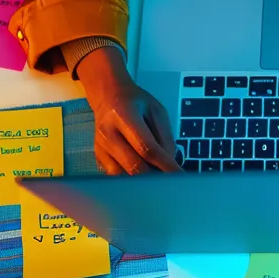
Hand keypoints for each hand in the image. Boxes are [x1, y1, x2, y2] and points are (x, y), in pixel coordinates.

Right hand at [75, 48, 180, 174]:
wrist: (108, 96)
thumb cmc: (135, 102)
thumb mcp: (157, 111)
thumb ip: (165, 136)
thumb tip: (171, 163)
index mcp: (124, 115)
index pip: (146, 148)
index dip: (165, 165)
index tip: (179, 176)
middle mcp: (108, 133)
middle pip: (133, 166)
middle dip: (155, 177)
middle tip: (171, 181)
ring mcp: (100, 147)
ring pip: (123, 176)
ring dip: (143, 181)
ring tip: (158, 178)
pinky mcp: (98, 157)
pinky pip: (116, 176)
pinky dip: (131, 180)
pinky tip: (143, 176)